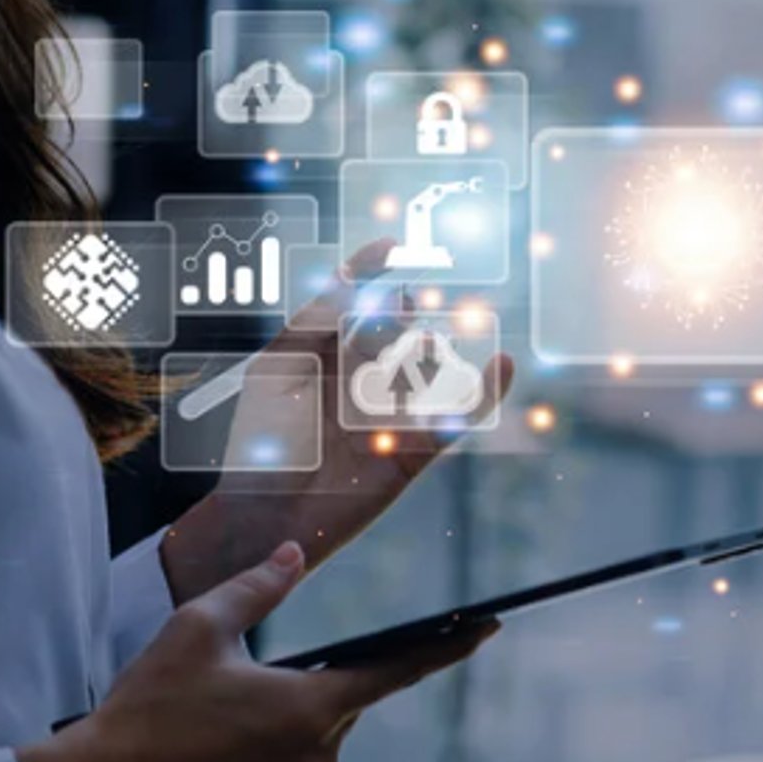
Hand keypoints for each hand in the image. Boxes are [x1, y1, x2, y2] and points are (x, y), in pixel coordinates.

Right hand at [16, 542, 498, 761]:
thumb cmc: (152, 705)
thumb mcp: (200, 628)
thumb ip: (257, 587)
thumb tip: (294, 555)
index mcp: (312, 709)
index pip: (399, 670)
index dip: (447, 646)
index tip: (488, 627)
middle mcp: (318, 754)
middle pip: (350, 694)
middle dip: (326, 666)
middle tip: (267, 658)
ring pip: (320, 722)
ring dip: (294, 697)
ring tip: (228, 691)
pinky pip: (296, 751)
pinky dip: (275, 727)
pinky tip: (227, 720)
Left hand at [160, 241, 516, 602]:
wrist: (267, 516)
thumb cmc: (260, 445)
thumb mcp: (277, 370)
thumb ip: (313, 323)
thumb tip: (353, 280)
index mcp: (321, 357)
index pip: (352, 303)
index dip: (372, 271)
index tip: (394, 245)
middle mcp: (358, 380)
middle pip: (394, 328)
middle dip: (403, 308)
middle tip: (407, 299)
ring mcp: (387, 413)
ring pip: (426, 365)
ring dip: (431, 345)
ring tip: (424, 340)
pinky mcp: (411, 450)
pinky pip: (454, 419)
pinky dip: (483, 393)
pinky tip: (502, 365)